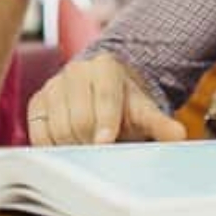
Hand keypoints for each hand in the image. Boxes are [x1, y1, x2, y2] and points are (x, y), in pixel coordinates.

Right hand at [27, 52, 186, 145]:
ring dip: (74, 146)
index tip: (106, 142)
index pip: (105, 97)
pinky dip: (54, 147)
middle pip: (80, 118)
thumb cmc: (124, 105)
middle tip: (102, 149)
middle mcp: (76, 70)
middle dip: (92, 140)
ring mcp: (54, 85)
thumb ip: (159, 123)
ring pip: (59, 127)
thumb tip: (178, 136)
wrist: (102, 96)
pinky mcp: (37, 101)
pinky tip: (69, 145)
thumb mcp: (144, 111)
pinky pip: (39, 133)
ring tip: (89, 146)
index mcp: (105, 66)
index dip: (106, 122)